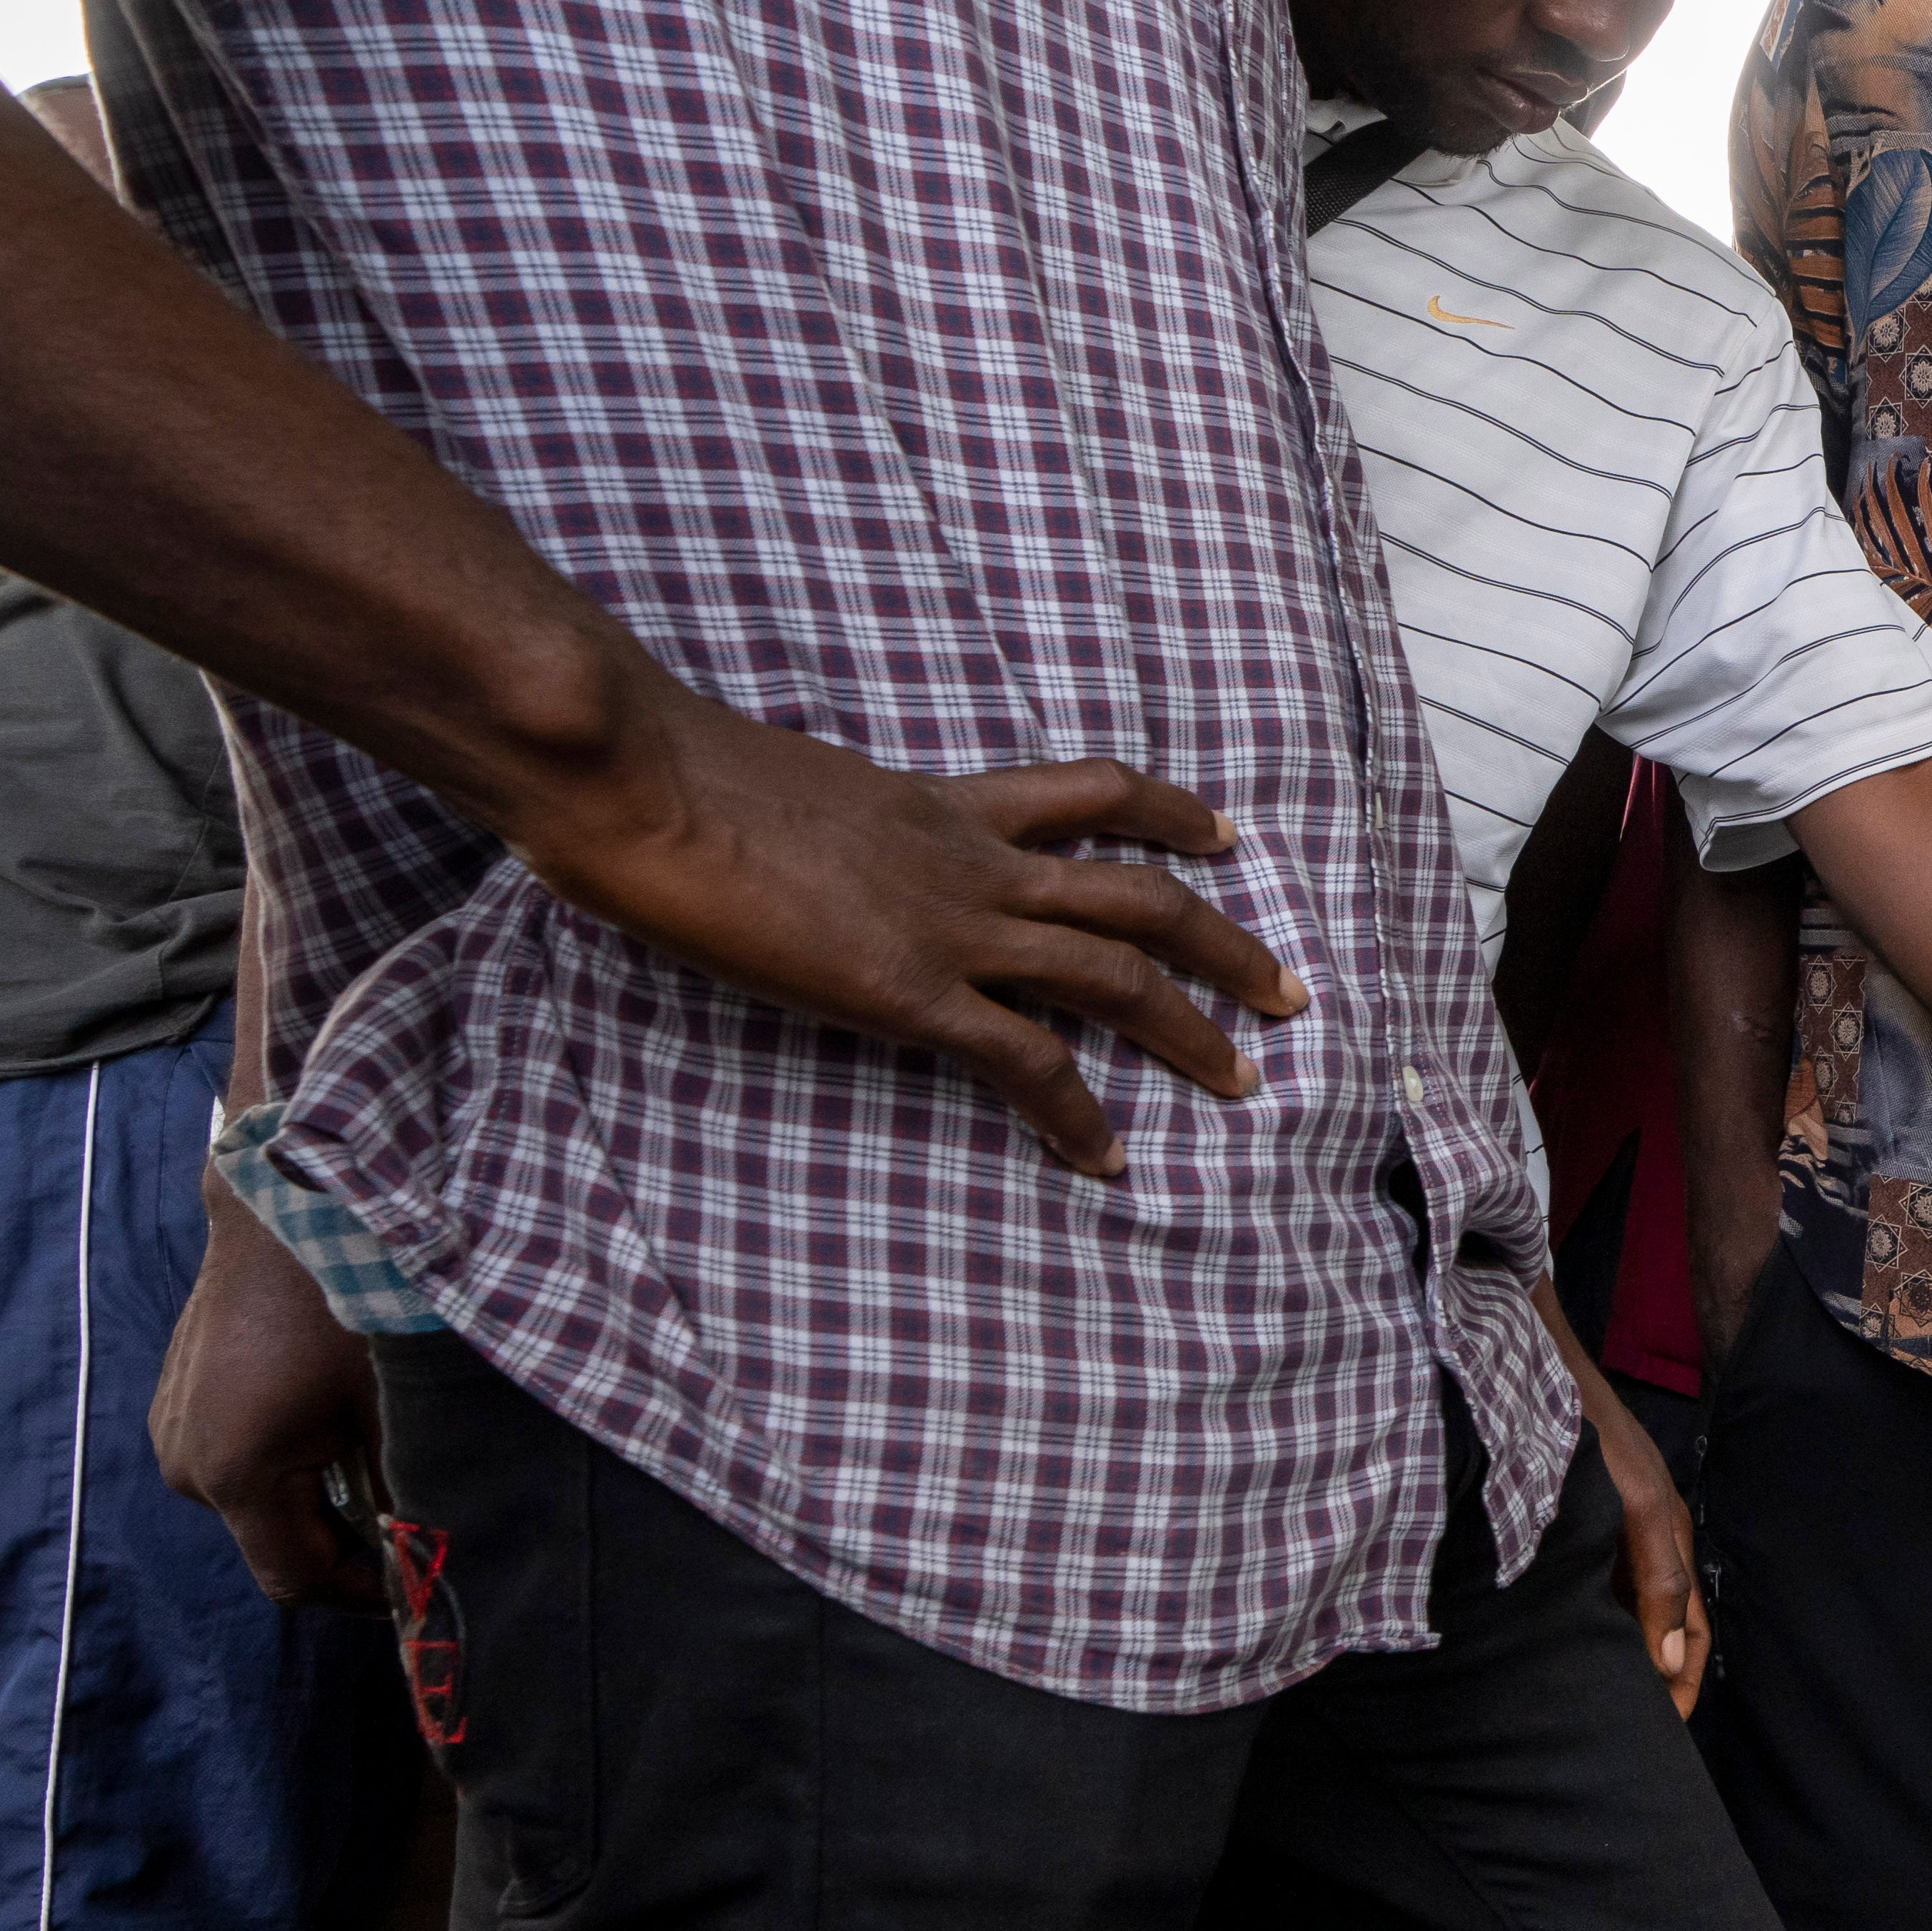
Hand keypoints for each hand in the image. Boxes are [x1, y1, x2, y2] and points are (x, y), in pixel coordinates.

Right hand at [153, 1180, 384, 1609]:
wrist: (284, 1215)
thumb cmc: (346, 1303)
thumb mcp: (391, 1405)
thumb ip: (406, 1491)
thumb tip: (432, 1558)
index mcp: (236, 1473)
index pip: (298, 1579)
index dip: (364, 1596)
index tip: (418, 1590)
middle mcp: (188, 1467)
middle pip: (276, 1549)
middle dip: (348, 1555)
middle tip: (415, 1547)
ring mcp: (172, 1436)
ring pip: (258, 1510)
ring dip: (320, 1512)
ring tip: (386, 1491)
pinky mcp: (175, 1408)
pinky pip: (236, 1469)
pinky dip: (290, 1474)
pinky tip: (339, 1445)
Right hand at [504, 690, 1302, 1177]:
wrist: (644, 779)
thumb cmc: (675, 772)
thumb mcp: (783, 778)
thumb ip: (823, 812)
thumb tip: (799, 833)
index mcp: (942, 800)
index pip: (1084, 794)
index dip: (1165, 812)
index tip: (1220, 833)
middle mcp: (971, 859)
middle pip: (1140, 895)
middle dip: (1225, 945)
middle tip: (1287, 991)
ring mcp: (951, 925)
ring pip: (1116, 974)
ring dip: (1192, 1030)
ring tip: (1246, 1079)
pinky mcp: (910, 992)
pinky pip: (1027, 1061)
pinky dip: (1078, 1115)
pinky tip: (1108, 1159)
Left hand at [1582, 1380, 1706, 1716]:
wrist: (1529, 1371)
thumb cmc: (1590, 1433)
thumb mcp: (1635, 1506)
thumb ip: (1657, 1580)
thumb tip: (1673, 1660)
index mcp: (1670, 1540)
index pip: (1691, 1629)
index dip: (1682, 1682)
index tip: (1662, 1732)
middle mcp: (1642, 1542)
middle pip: (1658, 1627)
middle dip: (1650, 1678)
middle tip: (1624, 1731)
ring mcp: (1605, 1535)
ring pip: (1617, 1612)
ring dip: (1611, 1654)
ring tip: (1589, 1702)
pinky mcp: (1567, 1528)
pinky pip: (1582, 1590)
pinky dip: (1578, 1624)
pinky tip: (1552, 1648)